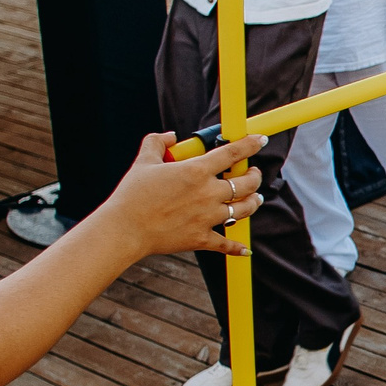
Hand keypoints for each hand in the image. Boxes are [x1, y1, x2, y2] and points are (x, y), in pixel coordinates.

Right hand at [103, 132, 265, 255]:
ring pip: (244, 209)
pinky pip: (227, 244)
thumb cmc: (132, 194)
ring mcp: (208, 217)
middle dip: (255, 176)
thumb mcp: (143, 161)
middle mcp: (208, 193)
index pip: (232, 153)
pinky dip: (237, 247)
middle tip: (255, 174)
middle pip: (247, 183)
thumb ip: (157, 143)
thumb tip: (170, 136)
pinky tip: (245, 249)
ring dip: (253, 203)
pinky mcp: (202, 238)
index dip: (250, 144)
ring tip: (256, 199)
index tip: (260, 140)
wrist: (124, 228)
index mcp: (196, 171)